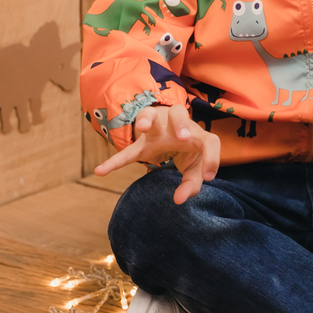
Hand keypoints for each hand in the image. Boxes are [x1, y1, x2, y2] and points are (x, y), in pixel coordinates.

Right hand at [94, 105, 220, 204]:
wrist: (169, 135)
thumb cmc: (187, 151)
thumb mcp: (194, 167)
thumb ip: (192, 183)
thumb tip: (178, 200)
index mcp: (195, 132)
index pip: (209, 141)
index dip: (212, 158)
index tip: (209, 177)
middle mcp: (175, 125)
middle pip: (178, 113)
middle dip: (181, 124)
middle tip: (183, 137)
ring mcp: (155, 130)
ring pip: (149, 115)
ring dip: (145, 120)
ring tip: (141, 127)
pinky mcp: (140, 144)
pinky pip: (127, 151)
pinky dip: (114, 162)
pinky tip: (100, 172)